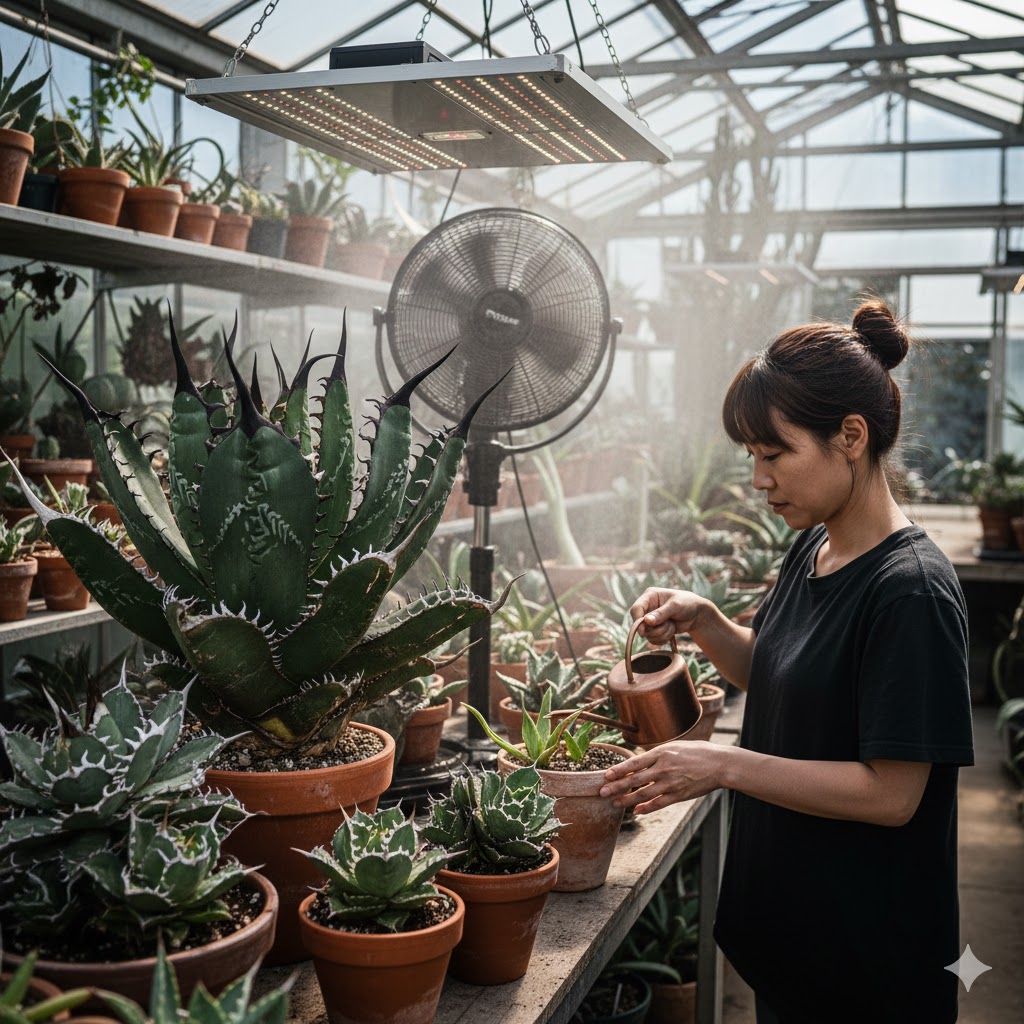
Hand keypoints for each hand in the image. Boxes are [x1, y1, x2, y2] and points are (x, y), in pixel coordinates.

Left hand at [599, 740, 726, 813]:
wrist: (719, 764)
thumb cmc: (696, 752)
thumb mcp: (674, 747)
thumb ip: (657, 755)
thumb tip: (638, 762)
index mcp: (662, 753)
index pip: (635, 762)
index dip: (619, 770)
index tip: (606, 775)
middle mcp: (664, 768)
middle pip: (635, 779)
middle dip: (617, 787)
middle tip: (602, 792)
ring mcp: (671, 782)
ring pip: (644, 793)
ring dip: (627, 799)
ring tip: (615, 803)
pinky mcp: (679, 795)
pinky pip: (659, 803)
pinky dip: (646, 808)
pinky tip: (636, 811)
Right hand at [629, 588, 705, 646]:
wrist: (697, 614)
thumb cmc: (687, 604)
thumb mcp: (675, 606)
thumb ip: (661, 613)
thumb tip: (646, 621)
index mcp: (649, 596)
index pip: (636, 609)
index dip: (637, 621)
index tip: (643, 631)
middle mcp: (647, 608)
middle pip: (640, 625)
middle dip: (655, 629)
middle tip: (668, 624)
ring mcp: (651, 620)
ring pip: (647, 634)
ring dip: (661, 633)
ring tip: (672, 626)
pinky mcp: (655, 630)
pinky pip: (653, 640)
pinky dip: (663, 638)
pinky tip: (671, 631)